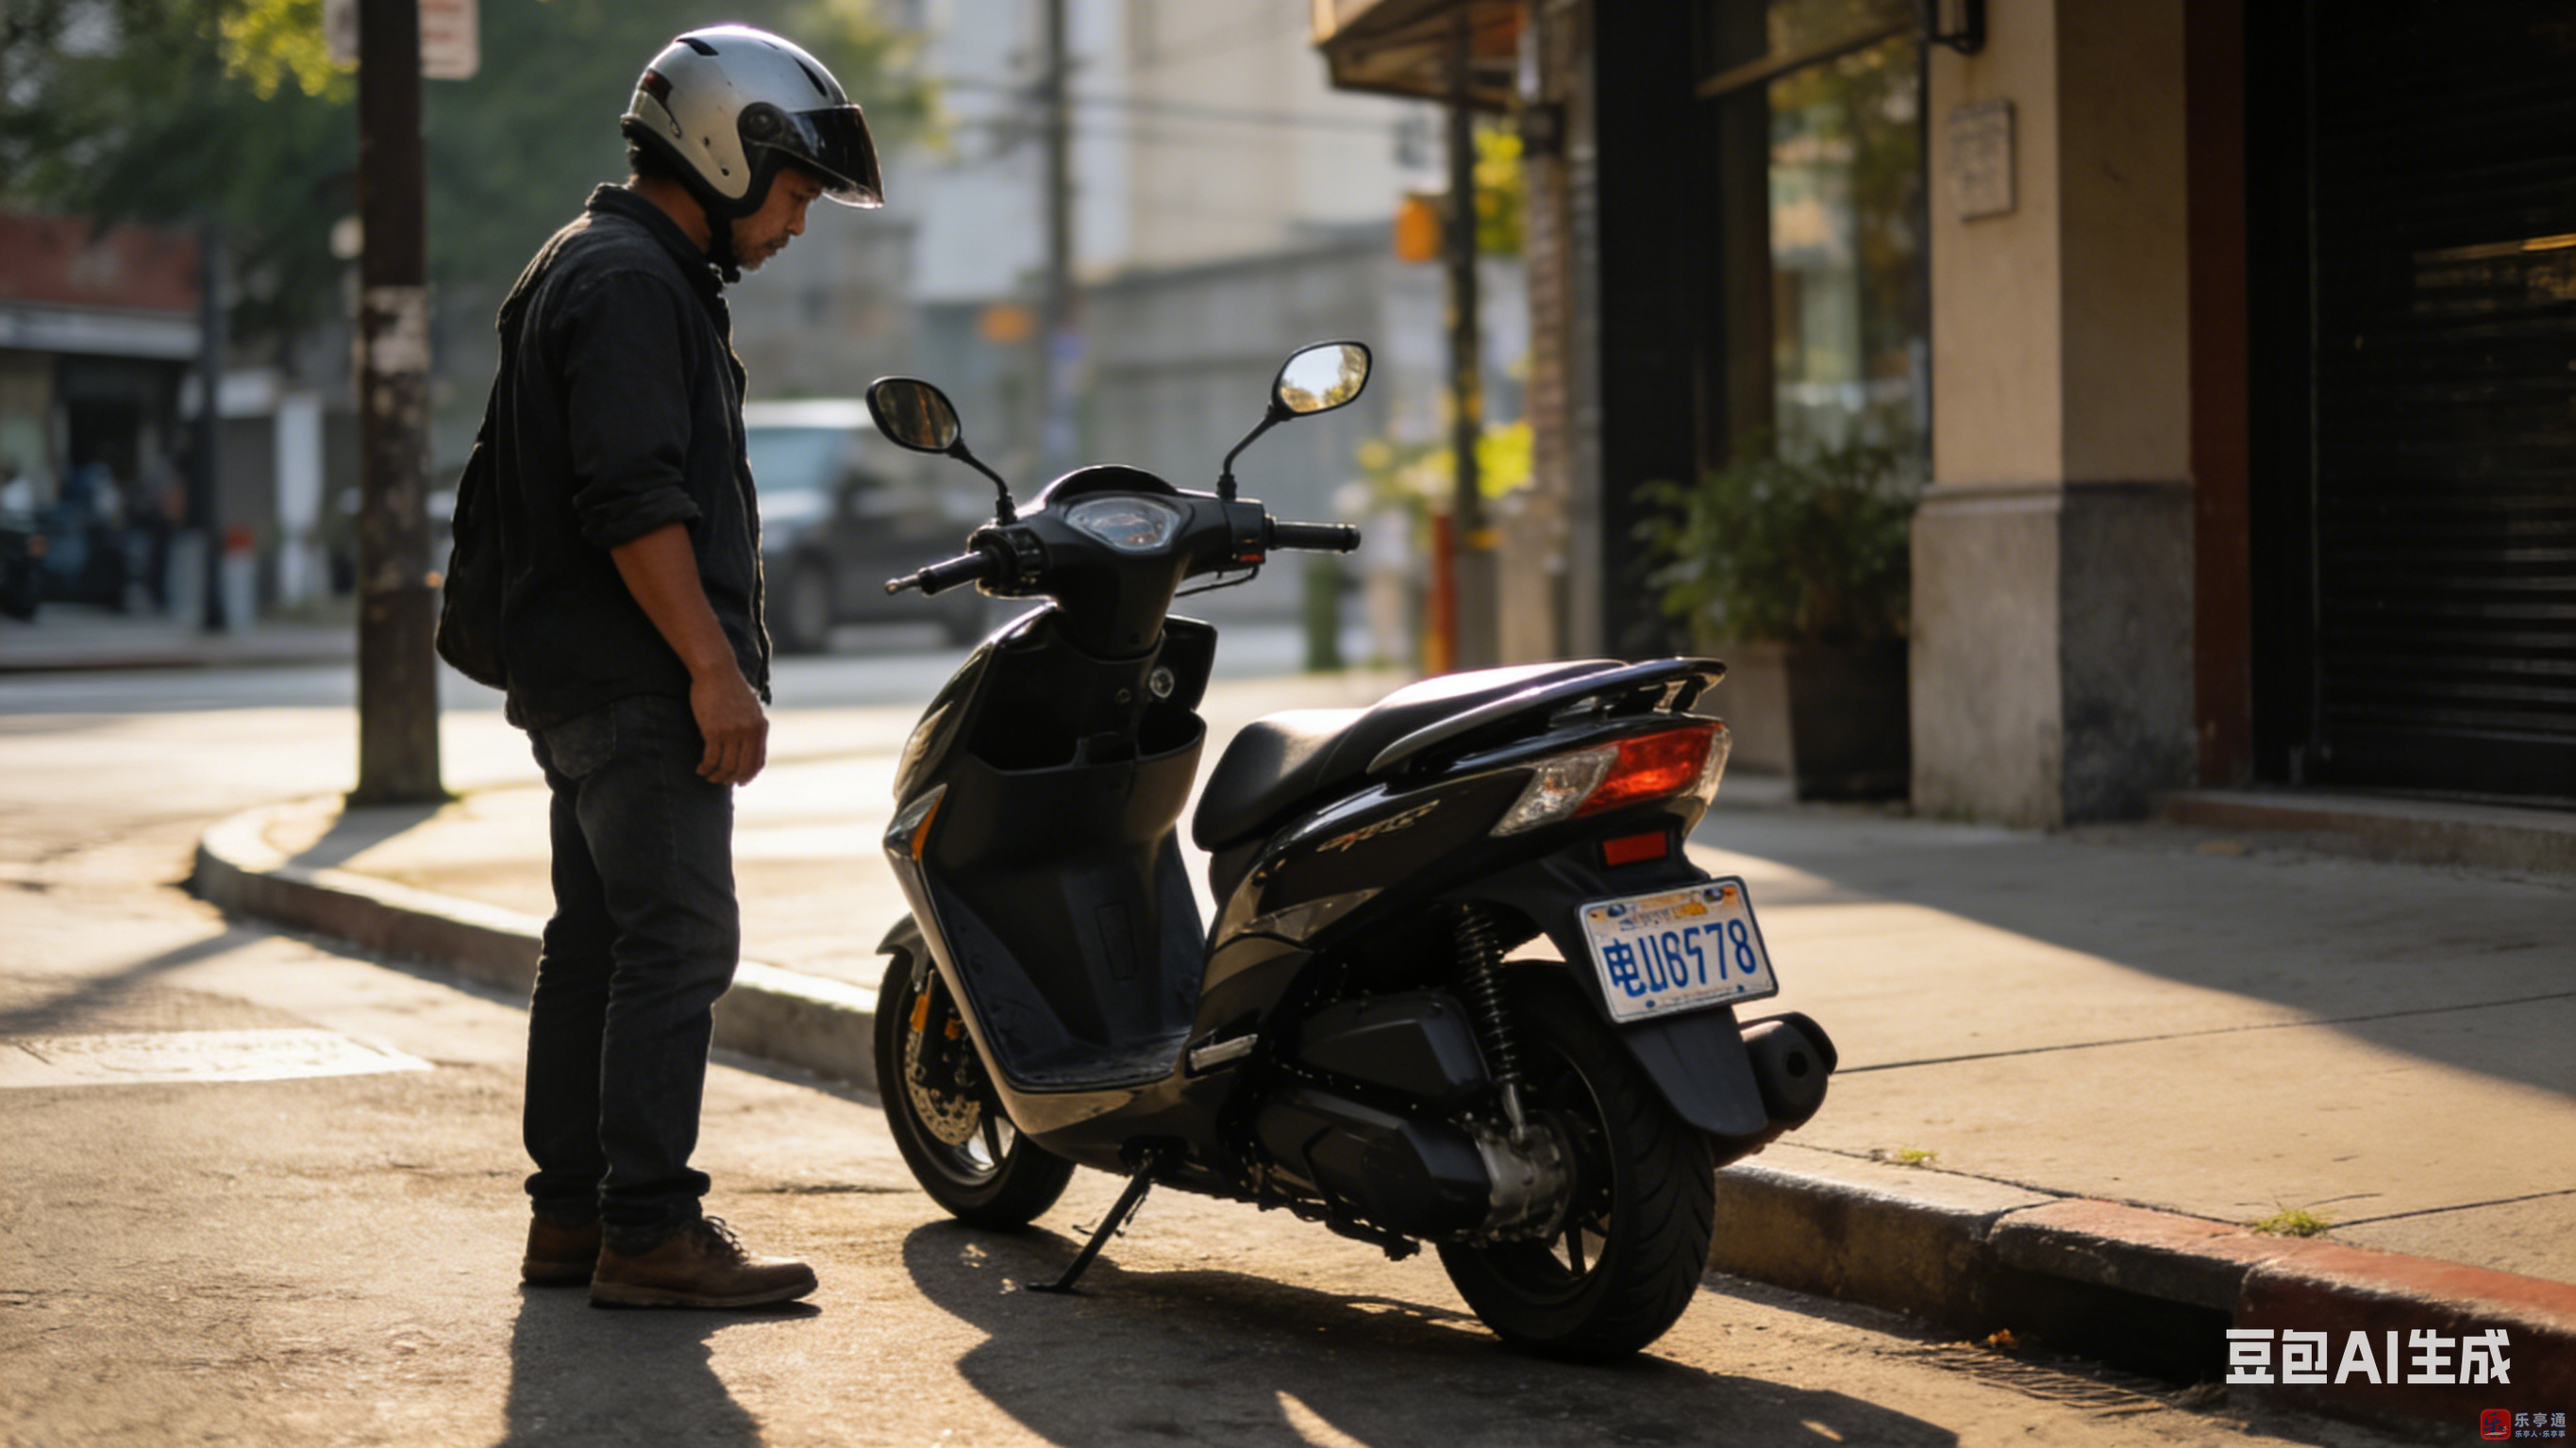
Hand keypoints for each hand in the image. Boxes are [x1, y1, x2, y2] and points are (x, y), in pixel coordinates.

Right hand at [689, 666, 768, 784]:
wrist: (716, 670)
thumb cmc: (729, 687)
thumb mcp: (750, 707)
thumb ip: (752, 726)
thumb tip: (749, 745)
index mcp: (761, 726)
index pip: (758, 761)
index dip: (749, 775)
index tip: (740, 782)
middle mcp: (750, 732)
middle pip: (743, 768)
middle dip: (731, 779)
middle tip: (720, 781)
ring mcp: (733, 732)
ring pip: (726, 767)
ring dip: (716, 776)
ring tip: (708, 776)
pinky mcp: (714, 731)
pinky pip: (711, 759)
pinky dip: (706, 768)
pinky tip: (700, 769)